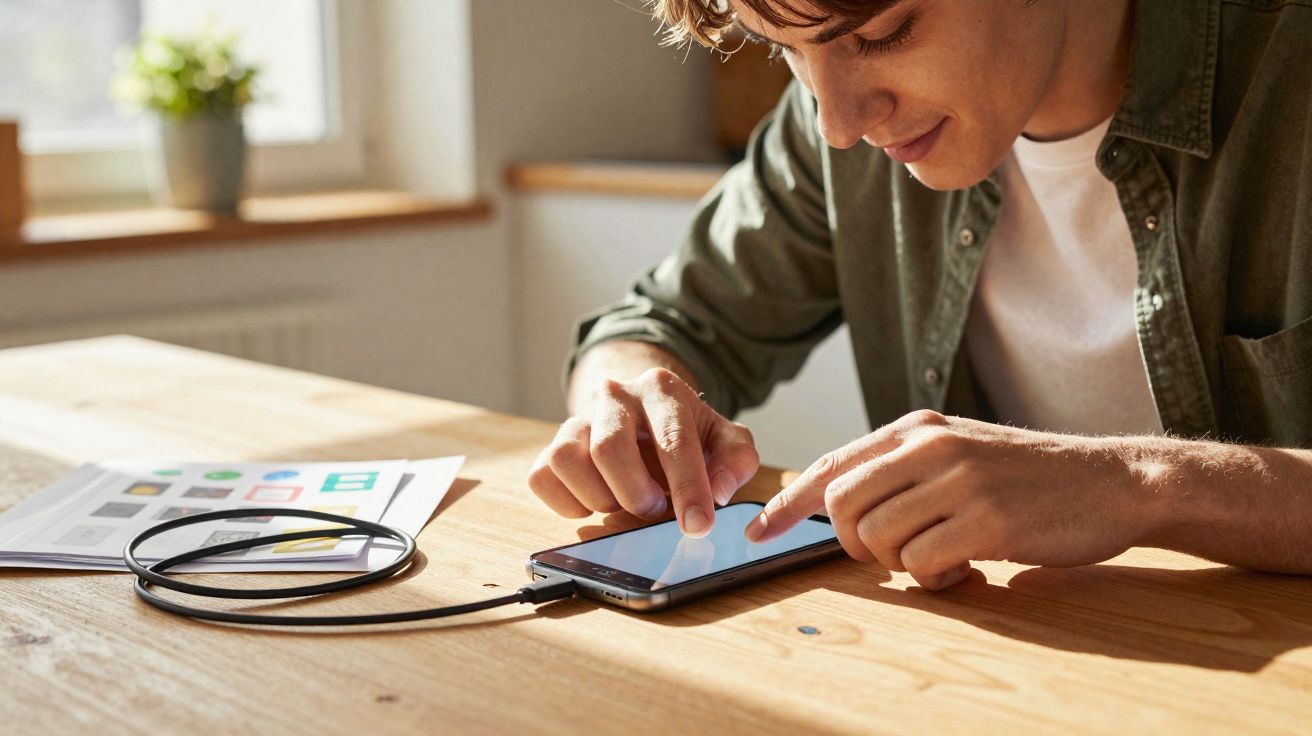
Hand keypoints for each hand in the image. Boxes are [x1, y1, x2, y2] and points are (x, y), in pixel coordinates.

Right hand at [528, 368, 758, 536]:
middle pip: (608, 447)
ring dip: (598, 497)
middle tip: (654, 510)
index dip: (687, 487)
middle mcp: (614, 396)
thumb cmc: (687, 432)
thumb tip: (718, 490)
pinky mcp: (551, 446)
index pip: (672, 439)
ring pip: (566, 459)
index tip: (697, 525)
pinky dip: (568, 503)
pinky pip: (542, 477)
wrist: (646, 413)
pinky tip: (596, 502)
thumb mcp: (726, 440)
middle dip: (634, 493)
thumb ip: (735, 461)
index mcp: (662, 390)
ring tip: (624, 501)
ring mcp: (577, 419)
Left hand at [744, 410, 1157, 588]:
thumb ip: (903, 469)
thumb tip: (839, 505)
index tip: (758, 531)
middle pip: (843, 505)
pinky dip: (935, 580)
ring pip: (877, 537)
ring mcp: (959, 481)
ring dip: (899, 564)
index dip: (788, 504)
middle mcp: (930, 447)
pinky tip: (967, 571)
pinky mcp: (987, 521)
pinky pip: (921, 565)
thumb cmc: (1029, 476)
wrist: (1112, 481)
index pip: (832, 465)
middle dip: (852, 543)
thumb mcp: (960, 451)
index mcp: (917, 429)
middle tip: (888, 553)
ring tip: (942, 559)